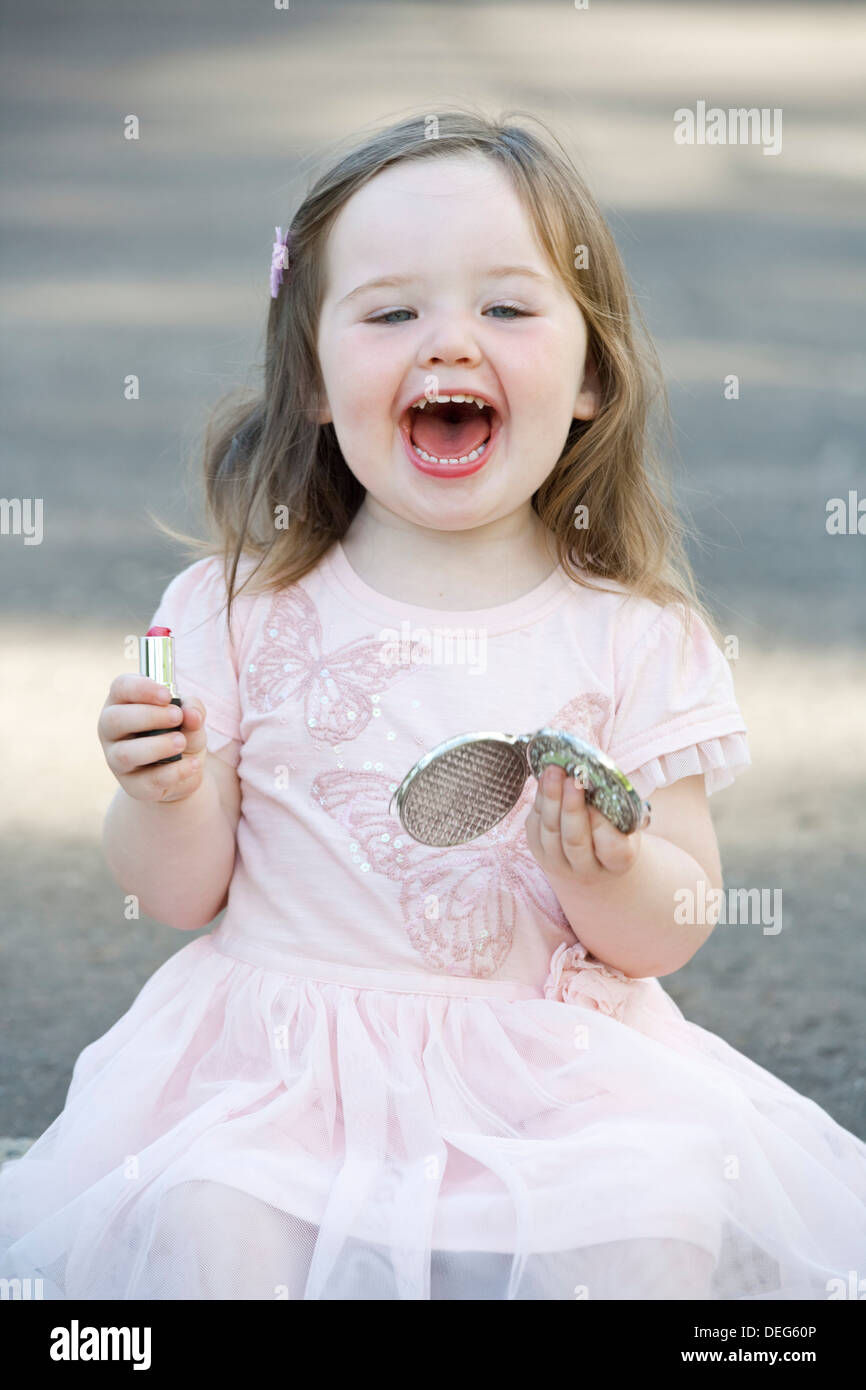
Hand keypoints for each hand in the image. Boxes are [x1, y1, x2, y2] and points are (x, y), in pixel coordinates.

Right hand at [98, 675, 207, 802]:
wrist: (183, 772)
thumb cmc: (179, 733)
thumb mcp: (190, 717)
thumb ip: (193, 710)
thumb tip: (191, 715)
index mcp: (123, 703)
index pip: (121, 688)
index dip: (142, 689)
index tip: (167, 695)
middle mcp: (112, 731)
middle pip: (114, 719)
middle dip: (149, 716)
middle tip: (177, 717)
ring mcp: (117, 760)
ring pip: (126, 753)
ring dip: (158, 746)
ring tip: (182, 742)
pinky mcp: (132, 786)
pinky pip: (148, 780)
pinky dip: (175, 771)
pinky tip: (193, 764)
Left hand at [525, 764, 641, 884]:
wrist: (592, 859)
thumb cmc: (614, 831)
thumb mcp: (625, 822)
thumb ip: (615, 806)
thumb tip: (593, 778)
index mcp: (618, 863)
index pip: (611, 849)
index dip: (601, 826)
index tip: (596, 802)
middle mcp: (587, 870)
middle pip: (575, 842)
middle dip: (571, 808)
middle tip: (572, 780)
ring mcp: (559, 865)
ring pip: (551, 833)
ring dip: (550, 799)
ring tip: (554, 772)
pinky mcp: (539, 853)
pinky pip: (535, 827)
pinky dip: (539, 801)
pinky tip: (545, 780)